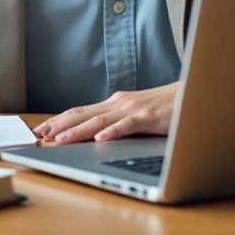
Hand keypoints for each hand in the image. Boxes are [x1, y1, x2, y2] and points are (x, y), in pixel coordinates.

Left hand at [33, 82, 179, 144]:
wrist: (195, 94)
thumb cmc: (167, 107)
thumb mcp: (137, 115)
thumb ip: (119, 123)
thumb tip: (95, 135)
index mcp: (115, 104)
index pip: (81, 111)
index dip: (60, 119)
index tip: (41, 129)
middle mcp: (120, 103)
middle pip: (84, 114)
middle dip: (60, 125)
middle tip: (39, 135)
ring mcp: (134, 109)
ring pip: (100, 120)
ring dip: (78, 130)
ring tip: (60, 139)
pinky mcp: (150, 117)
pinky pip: (128, 125)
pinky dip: (113, 132)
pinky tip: (100, 139)